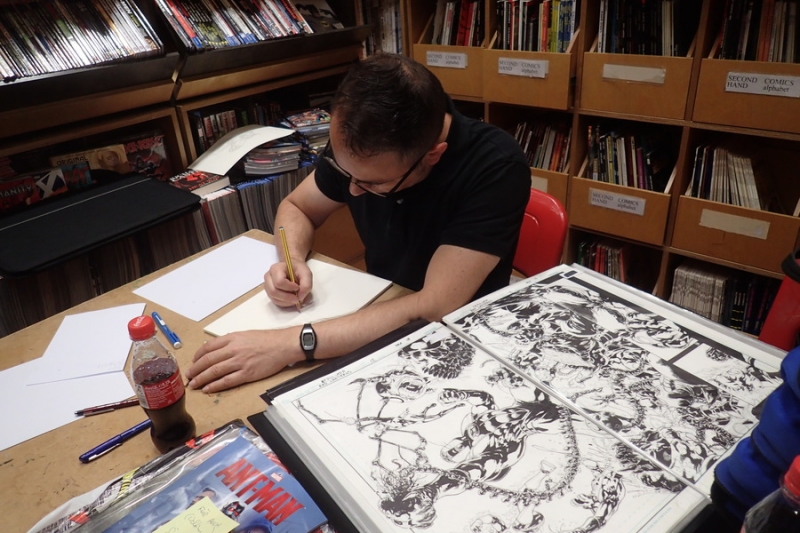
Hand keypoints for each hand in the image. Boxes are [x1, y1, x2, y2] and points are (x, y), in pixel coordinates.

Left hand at [186, 329, 301, 392]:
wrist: (282, 345)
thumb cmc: (266, 340)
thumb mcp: (244, 335)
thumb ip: (230, 341)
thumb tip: (216, 348)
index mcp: (231, 339)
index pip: (207, 347)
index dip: (197, 356)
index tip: (193, 362)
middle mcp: (233, 350)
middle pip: (207, 361)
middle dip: (195, 370)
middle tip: (188, 376)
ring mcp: (239, 362)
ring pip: (214, 372)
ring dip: (201, 379)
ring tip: (194, 385)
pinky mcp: (246, 374)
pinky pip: (226, 381)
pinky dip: (215, 386)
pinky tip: (208, 389)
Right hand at [264, 260, 312, 307]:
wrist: (294, 269)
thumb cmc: (299, 270)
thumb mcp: (306, 274)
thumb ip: (306, 285)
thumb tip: (300, 297)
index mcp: (276, 268)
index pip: (279, 282)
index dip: (289, 287)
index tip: (297, 287)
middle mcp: (269, 277)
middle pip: (273, 291)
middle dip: (287, 297)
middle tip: (297, 298)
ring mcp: (267, 286)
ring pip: (274, 298)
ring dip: (286, 301)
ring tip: (295, 298)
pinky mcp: (269, 293)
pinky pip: (275, 301)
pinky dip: (284, 303)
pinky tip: (291, 300)